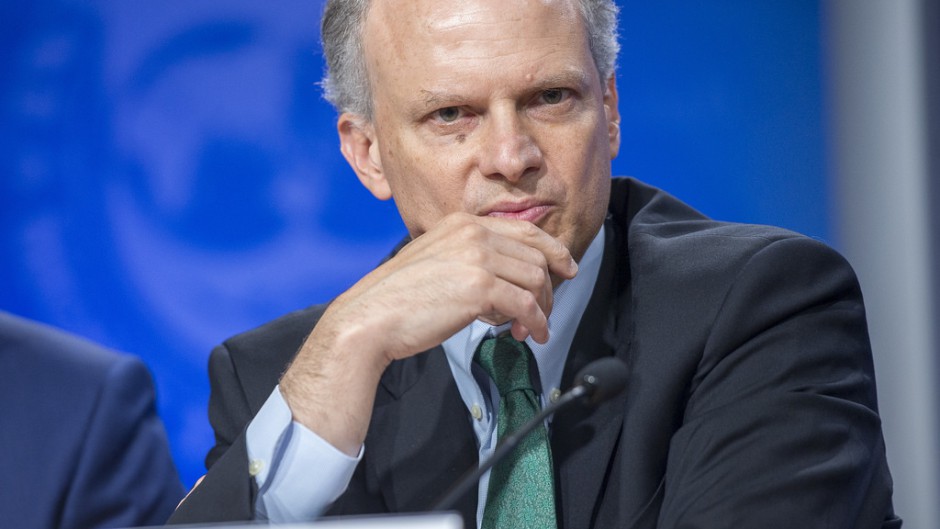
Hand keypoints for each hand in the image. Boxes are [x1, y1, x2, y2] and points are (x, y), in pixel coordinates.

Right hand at [279, 212, 576, 453]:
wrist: (370, 318)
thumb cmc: (397, 300)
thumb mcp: (436, 263)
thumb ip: (469, 261)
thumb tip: (505, 284)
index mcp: (461, 223)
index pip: (523, 230)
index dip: (553, 250)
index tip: (567, 267)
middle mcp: (472, 233)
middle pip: (536, 256)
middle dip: (548, 288)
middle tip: (543, 312)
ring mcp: (477, 257)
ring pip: (536, 280)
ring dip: (541, 309)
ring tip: (530, 329)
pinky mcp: (479, 287)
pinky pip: (526, 305)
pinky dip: (536, 323)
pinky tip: (530, 335)